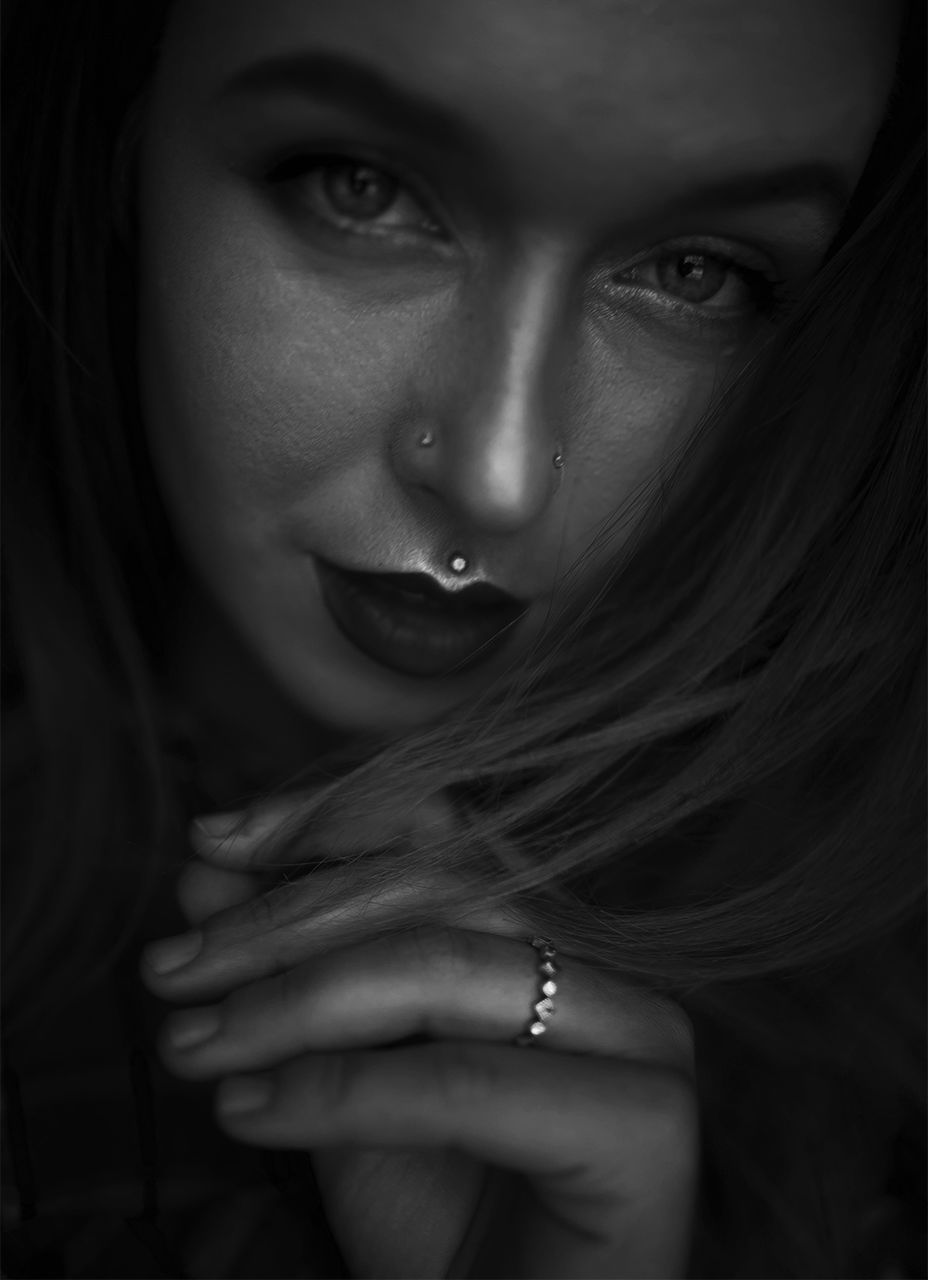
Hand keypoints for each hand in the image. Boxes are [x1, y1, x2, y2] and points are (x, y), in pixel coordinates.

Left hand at [141, 797, 697, 1278]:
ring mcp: (640, 1040)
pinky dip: (338, 1090)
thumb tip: (203, 873)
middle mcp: (605, 969)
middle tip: (171, 969)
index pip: (442, 826)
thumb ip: (288, 971)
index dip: (326, 816)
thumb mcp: (336, 1072)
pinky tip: (246, 1109)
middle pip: (434, 891)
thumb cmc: (432, 1216)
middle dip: (282, 923)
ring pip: (444, 968)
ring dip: (294, 1001)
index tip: (215, 838)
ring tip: (192, 1044)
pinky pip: (461, 1082)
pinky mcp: (646, 1127)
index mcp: (547, 939)